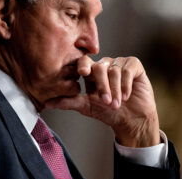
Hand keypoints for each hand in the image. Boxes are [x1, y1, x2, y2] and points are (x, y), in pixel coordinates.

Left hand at [45, 56, 159, 147]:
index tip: (82, 72)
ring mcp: (120, 64)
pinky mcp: (134, 66)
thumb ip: (68, 102)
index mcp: (92, 72)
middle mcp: (105, 65)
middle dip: (103, 86)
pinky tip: (127, 96)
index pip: (84, 62)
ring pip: (114, 70)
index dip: (83, 65)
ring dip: (115, 89)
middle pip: (99, 67)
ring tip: (117, 103)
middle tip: (106, 101)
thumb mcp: (86, 107)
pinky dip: (126, 84)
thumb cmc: (108, 112)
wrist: (131, 120)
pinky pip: (128, 69)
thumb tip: (47, 103)